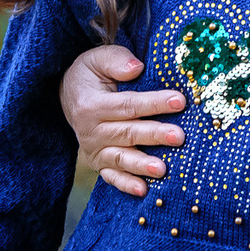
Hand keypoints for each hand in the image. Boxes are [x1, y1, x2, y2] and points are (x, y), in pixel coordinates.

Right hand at [57, 44, 185, 196]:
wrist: (70, 97)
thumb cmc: (91, 75)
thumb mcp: (97, 59)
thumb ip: (116, 60)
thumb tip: (136, 67)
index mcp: (92, 104)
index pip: (128, 104)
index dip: (154, 103)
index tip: (179, 101)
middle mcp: (91, 130)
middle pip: (128, 133)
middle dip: (154, 135)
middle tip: (179, 136)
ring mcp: (94, 150)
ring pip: (121, 158)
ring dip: (142, 165)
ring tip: (162, 169)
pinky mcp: (99, 163)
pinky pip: (112, 176)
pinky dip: (125, 184)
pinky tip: (143, 191)